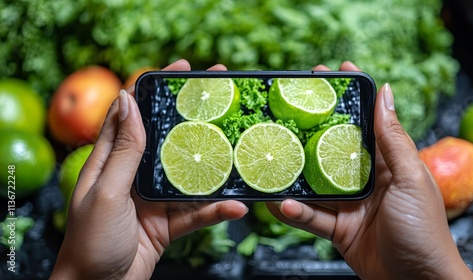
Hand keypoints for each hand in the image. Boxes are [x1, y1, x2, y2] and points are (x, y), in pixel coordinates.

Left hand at [50, 59, 247, 279]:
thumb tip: (129, 101)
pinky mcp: (169, 222)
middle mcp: (135, 174)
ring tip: (242, 148)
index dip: (156, 87)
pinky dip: (216, 210)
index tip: (182, 69)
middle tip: (223, 96)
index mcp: (112, 160)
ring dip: (215, 164)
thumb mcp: (108, 192)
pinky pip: (197, 212)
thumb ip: (123, 150)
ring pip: (190, 174)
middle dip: (194, 116)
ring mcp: (155, 198)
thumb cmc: (91, 243)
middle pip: (168, 137)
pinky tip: (235, 207)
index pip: (134, 113)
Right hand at [267, 62, 472, 278]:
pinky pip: (310, 217)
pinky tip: (282, 204)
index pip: (366, 122)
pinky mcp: (336, 229)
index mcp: (387, 163)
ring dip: (293, 176)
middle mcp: (364, 180)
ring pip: (314, 184)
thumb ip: (393, 139)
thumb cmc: (423, 229)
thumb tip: (387, 94)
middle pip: (332, 148)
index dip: (350, 96)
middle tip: (287, 107)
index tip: (331, 72)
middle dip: (312, 127)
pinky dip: (295, 212)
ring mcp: (348, 205)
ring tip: (272, 161)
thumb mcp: (409, 178)